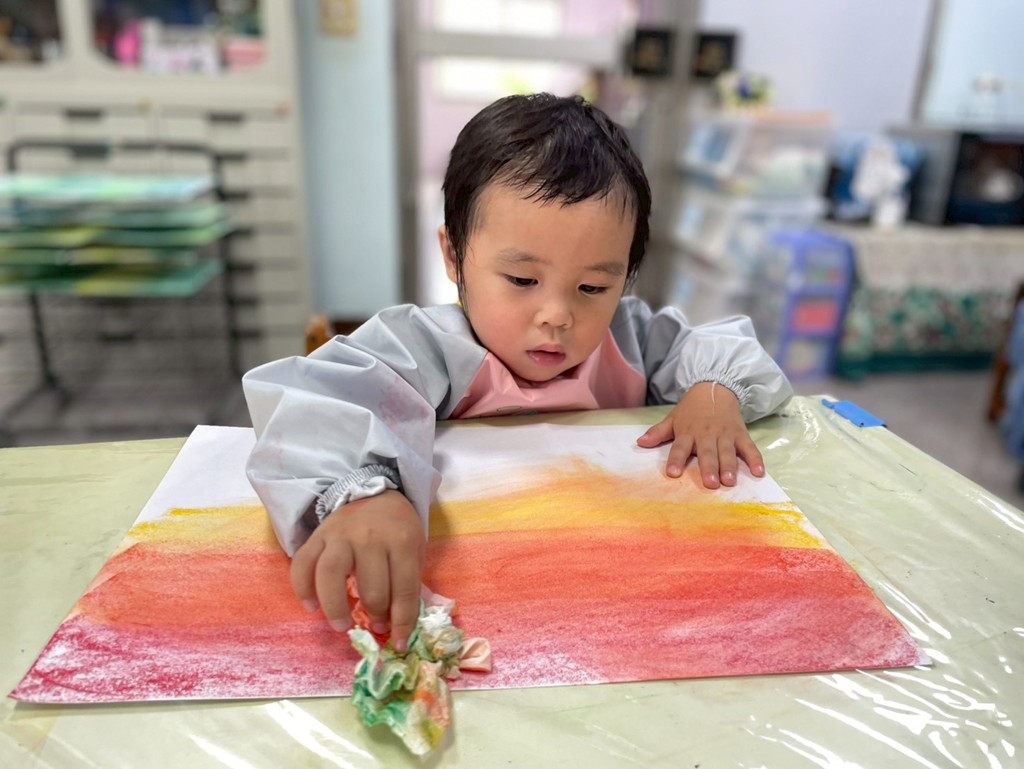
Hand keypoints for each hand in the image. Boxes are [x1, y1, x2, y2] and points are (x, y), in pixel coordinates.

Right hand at [290, 490, 424, 651]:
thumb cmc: (398, 529)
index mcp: (401, 541)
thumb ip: (409, 583)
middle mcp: (369, 537)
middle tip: (377, 627)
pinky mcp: (318, 535)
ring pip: (330, 574)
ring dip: (335, 607)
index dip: (403, 622)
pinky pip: (302, 563)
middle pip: (370, 587)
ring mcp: (340, 535)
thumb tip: (400, 628)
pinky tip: (310, 607)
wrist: (375, 493)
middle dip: (375, 615)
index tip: (400, 643)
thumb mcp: (415, 549)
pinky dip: (302, 588)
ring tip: (341, 626)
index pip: (403, 590)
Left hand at [636, 382, 763, 487]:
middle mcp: (707, 434)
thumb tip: (640, 443)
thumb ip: (658, 432)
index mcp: (688, 431)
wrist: (715, 387)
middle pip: (707, 452)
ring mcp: (725, 434)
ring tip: (730, 481)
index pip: (680, 447)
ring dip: (729, 466)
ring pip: (728, 452)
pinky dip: (755, 459)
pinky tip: (760, 472)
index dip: (676, 460)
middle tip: (710, 484)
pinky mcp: (741, 433)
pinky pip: (749, 447)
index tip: (672, 473)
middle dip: (709, 468)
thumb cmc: (691, 409)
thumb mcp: (673, 418)